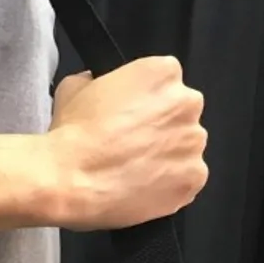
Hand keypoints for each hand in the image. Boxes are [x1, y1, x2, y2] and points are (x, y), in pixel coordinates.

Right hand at [47, 57, 208, 229]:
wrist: (69, 178)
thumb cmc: (71, 133)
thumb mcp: (74, 88)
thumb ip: (95, 82)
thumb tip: (94, 85)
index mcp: (164, 72)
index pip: (164, 82)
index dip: (144, 102)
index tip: (128, 118)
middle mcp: (188, 103)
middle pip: (180, 114)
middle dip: (160, 128)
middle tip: (130, 146)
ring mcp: (194, 143)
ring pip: (184, 149)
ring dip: (166, 158)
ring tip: (132, 172)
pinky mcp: (194, 179)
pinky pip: (186, 181)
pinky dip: (168, 187)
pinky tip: (141, 190)